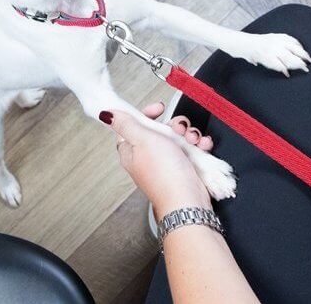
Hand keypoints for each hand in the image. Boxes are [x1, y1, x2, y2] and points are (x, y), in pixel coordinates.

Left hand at [100, 103, 214, 215]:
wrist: (188, 200)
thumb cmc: (164, 173)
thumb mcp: (142, 140)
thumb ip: (126, 124)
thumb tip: (107, 114)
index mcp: (132, 150)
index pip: (134, 125)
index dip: (146, 114)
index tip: (159, 109)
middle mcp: (148, 156)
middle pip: (159, 129)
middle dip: (174, 124)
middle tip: (178, 128)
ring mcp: (167, 162)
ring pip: (178, 137)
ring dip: (189, 133)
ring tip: (193, 139)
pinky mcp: (184, 167)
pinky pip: (192, 148)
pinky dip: (199, 145)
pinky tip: (203, 145)